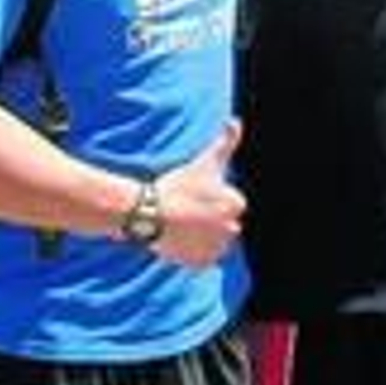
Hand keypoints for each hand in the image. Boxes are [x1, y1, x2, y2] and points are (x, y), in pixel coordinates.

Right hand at [149, 121, 246, 268]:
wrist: (149, 213)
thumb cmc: (177, 185)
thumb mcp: (204, 161)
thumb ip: (225, 141)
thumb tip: (236, 121)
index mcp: (236, 204)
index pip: (229, 202)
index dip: (209, 198)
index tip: (193, 194)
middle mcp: (232, 229)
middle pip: (221, 223)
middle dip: (207, 218)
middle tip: (184, 210)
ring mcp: (216, 248)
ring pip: (212, 241)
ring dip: (201, 235)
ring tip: (180, 224)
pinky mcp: (200, 263)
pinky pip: (200, 258)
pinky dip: (191, 253)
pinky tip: (178, 239)